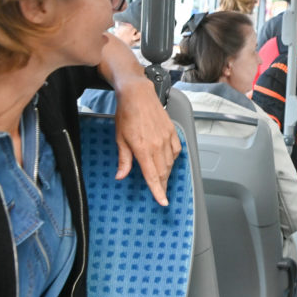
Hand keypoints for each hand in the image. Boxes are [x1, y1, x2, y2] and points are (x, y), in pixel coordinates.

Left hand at [113, 78, 181, 205]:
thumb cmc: (127, 114)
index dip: (158, 191)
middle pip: (163, 172)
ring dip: (167, 173)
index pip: (152, 176)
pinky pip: (176, 151)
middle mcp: (157, 145)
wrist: (138, 94)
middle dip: (162, 185)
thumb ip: (124, 159)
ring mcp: (166, 138)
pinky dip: (173, 159)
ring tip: (163, 179)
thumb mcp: (120, 138)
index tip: (162, 202)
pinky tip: (168, 161)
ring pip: (170, 163)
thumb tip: (121, 175)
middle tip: (161, 193)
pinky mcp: (172, 132)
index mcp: (143, 149)